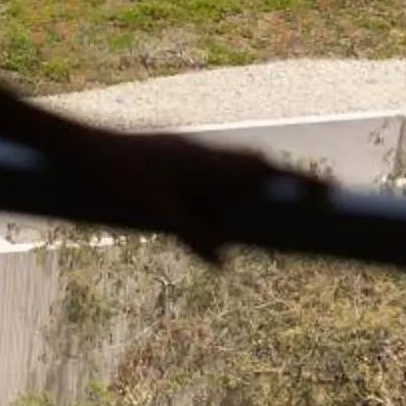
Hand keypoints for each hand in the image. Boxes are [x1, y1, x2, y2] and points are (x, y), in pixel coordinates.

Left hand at [53, 121, 288, 263]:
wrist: (75, 144)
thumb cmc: (112, 174)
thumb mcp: (153, 209)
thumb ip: (190, 234)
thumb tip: (226, 260)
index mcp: (203, 161)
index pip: (263, 168)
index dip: (299, 180)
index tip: (331, 194)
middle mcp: (197, 151)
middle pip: (252, 163)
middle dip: (281, 181)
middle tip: (306, 203)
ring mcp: (181, 151)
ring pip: (228, 165)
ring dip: (249, 183)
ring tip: (265, 209)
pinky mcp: (165, 155)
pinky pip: (205, 169)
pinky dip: (220, 186)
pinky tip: (211, 204)